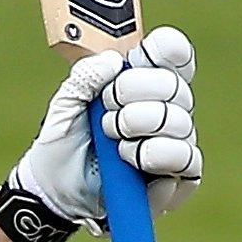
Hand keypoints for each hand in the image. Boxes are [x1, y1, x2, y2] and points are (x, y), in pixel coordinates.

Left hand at [13, 27, 203, 230]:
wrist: (56, 192)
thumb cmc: (64, 145)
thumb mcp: (64, 108)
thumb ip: (83, 78)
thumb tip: (112, 61)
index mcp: (143, 82)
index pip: (172, 53)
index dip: (163, 49)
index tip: (139, 56)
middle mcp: (167, 107)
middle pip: (173, 84)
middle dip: (131, 94)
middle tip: (105, 113)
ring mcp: (176, 140)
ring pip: (179, 121)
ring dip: (137, 127)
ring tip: (112, 142)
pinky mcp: (180, 175)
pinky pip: (186, 157)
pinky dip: (154, 155)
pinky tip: (131, 162)